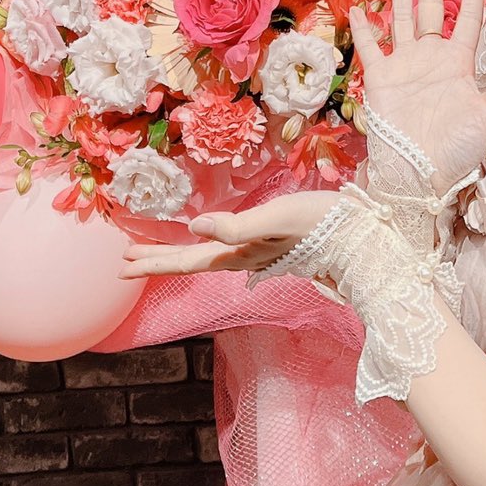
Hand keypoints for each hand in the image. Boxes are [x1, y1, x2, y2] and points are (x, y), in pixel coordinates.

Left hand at [118, 192, 339, 278]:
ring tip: (151, 251)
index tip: (123, 267)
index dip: (154, 264)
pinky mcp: (270, 243)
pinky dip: (202, 245)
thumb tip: (193, 227)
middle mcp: (243, 258)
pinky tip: (205, 239)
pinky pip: (223, 247)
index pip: (187, 262)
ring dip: (175, 255)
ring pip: (205, 257)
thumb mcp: (277, 219)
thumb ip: (236, 227)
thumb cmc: (322, 223)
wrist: (363, 236)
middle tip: (125, 259)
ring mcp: (257, 253)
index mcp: (240, 254)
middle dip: (158, 261)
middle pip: (191, 263)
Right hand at [350, 0, 485, 192]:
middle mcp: (432, 58)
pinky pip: (371, 47)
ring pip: (401, 19)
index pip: (468, 20)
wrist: (422, 173)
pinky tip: (359, 7)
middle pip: (431, 9)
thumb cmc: (460, 147)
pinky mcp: (381, 77)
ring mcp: (405, 65)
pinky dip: (364, 28)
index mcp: (460, 63)